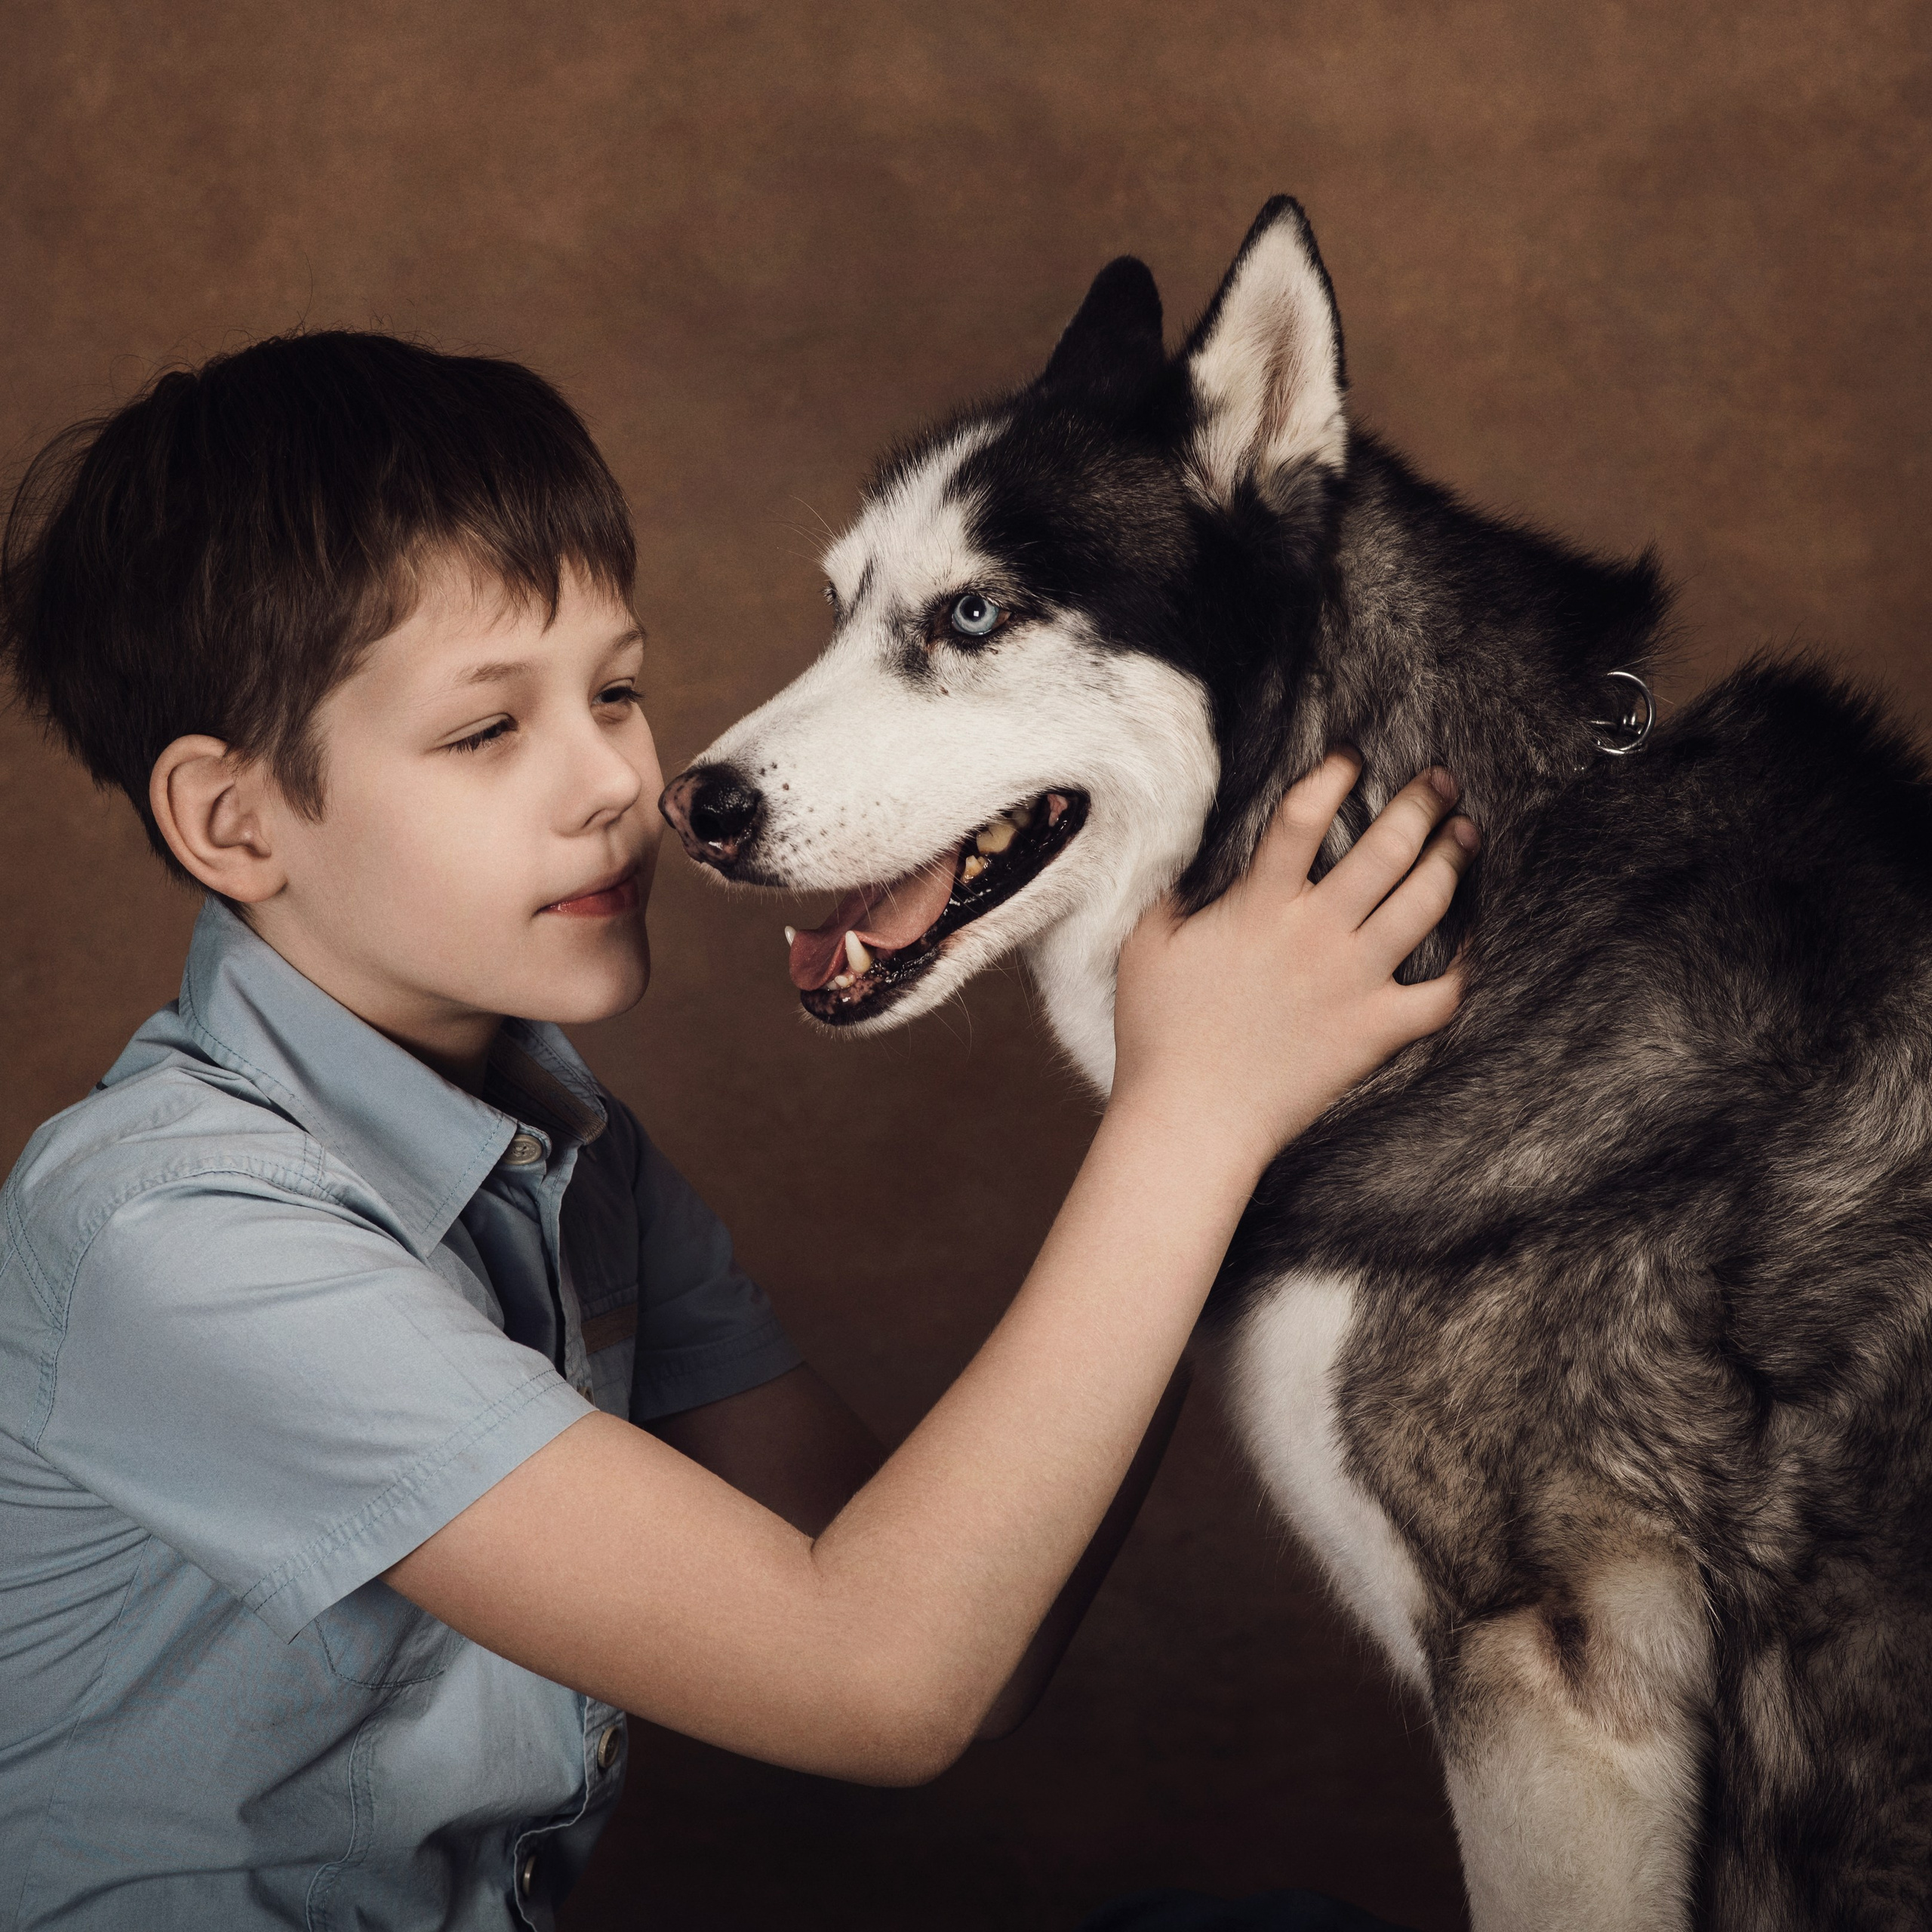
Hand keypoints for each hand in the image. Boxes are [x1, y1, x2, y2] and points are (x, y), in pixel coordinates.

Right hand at [1109, 751, 1475, 1173]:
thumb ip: (1174, 890)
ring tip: (1465, 833)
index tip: (1352, 758)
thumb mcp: (1147, 945)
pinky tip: (1479, 936)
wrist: (1192, 1120)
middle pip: (1386, 849)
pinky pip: (1444, 992)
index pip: (1303, 816)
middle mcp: (1316, 934)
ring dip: (1452, 860)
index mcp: (1258, 906)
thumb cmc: (1160, 1034)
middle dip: (1420, 803)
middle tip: (1439, 779)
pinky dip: (1469, 963)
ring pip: (1425, 904)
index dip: (1332, 776)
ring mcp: (1354, 982)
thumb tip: (1195, 851)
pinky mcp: (1376, 1030)